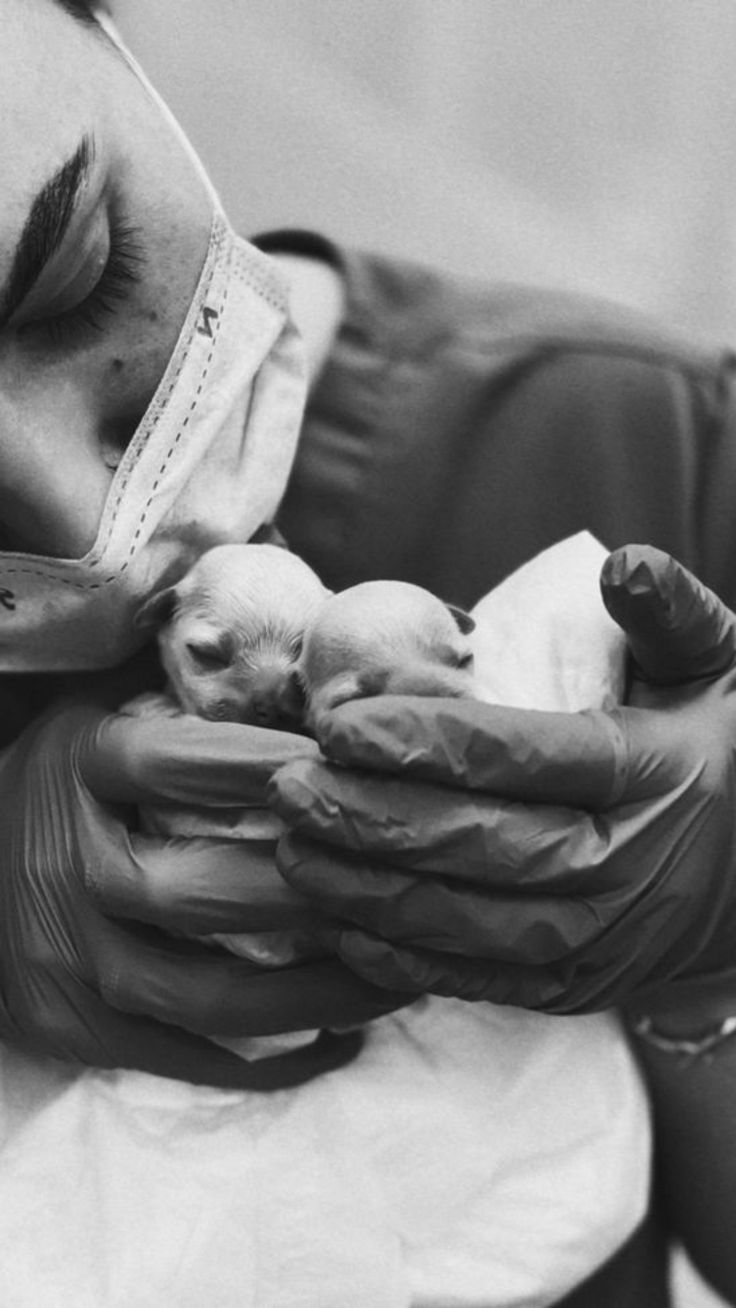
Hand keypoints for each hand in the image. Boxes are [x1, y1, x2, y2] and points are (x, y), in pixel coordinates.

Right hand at [0, 700, 405, 1088]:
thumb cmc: (52, 784)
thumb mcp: (96, 716)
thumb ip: (178, 689)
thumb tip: (294, 664)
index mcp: (83, 767)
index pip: (191, 763)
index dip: (283, 770)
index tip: (363, 774)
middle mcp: (74, 866)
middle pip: (216, 892)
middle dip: (327, 897)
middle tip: (412, 890)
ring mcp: (71, 959)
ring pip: (218, 994)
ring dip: (327, 992)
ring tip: (406, 972)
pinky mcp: (75, 1028)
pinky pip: (192, 1057)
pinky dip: (277, 1058)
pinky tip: (347, 1034)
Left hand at [271, 546, 735, 1014]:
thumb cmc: (724, 753)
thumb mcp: (720, 668)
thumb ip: (672, 614)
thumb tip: (624, 566)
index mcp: (654, 771)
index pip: (522, 754)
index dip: (422, 738)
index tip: (339, 720)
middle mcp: (629, 864)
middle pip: (482, 844)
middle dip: (373, 816)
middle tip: (290, 786)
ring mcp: (605, 938)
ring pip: (470, 921)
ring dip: (371, 887)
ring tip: (294, 849)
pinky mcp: (580, 986)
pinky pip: (483, 980)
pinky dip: (407, 957)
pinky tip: (343, 922)